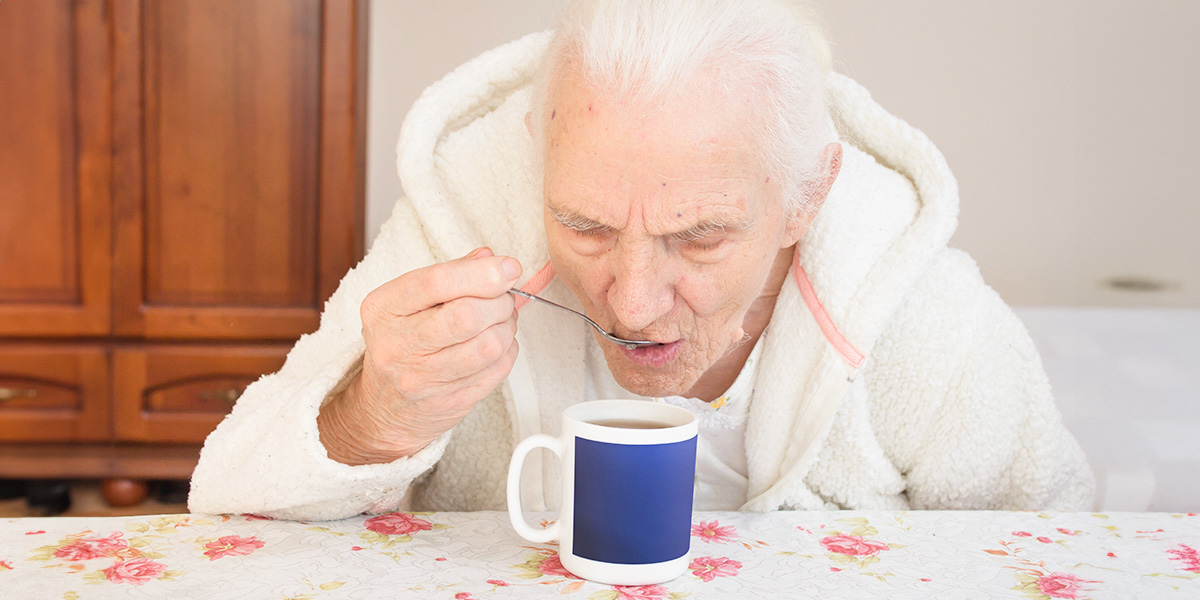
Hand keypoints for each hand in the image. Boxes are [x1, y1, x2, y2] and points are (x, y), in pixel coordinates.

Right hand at [318, 247, 521, 464]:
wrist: (385, 408)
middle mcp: (398, 345)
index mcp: (384, 309)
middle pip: (467, 316)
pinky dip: (508, 351)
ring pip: (489, 345)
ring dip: (508, 327)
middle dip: (499, 301)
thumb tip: (490, 258)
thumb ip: (450, 274)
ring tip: (501, 321)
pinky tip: (497, 345)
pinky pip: (498, 370)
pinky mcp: (450, 402)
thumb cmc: (402, 343)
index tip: (509, 267)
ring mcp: (423, 379)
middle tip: (504, 297)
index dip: (481, 273)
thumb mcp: (409, 302)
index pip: (436, 282)